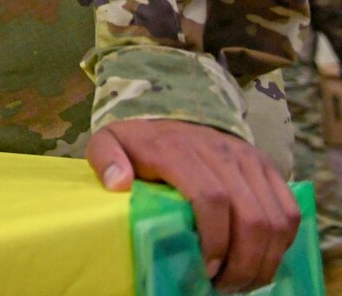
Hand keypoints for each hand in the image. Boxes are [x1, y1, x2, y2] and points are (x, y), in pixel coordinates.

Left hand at [86, 118, 298, 291]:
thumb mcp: (109, 141)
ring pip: (276, 218)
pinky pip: (289, 211)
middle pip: (251, 216)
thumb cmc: (138, 142)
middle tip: (226, 286)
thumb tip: (117, 183)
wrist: (171, 115)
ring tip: (243, 281)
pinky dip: (282, 242)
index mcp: (180, 150)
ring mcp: (249, 159)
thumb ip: (105, 158)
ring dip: (265, 258)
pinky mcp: (267, 167)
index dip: (215, 239)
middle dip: (243, 261)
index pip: (211, 198)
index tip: (205, 268)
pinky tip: (261, 260)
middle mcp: (221, 152)